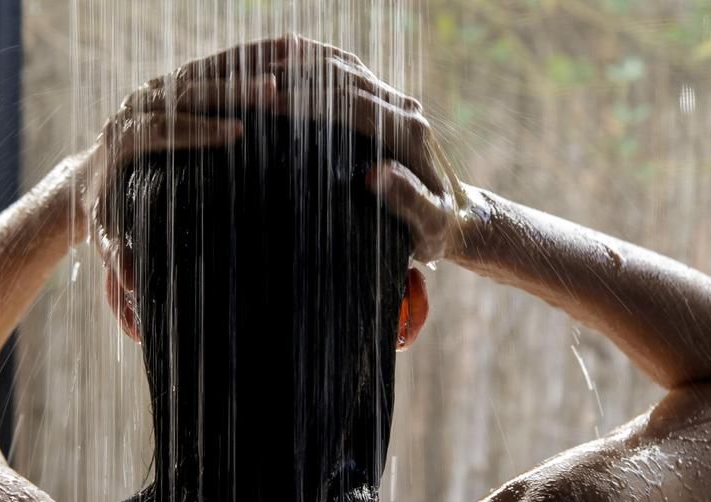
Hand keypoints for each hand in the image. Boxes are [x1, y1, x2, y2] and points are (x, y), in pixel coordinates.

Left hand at [76, 63, 279, 287]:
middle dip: (228, 90)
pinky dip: (239, 63)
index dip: (198, 128)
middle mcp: (135, 107)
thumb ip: (117, 254)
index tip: (234, 132)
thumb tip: (134, 281)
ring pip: (198, 73)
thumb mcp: (106, 233)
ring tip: (280, 73)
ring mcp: (152, 92)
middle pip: (183, 90)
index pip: (161, 127)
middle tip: (270, 91)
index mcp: (121, 139)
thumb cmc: (103, 209)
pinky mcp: (168, 86)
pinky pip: (206, 69)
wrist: (88, 180)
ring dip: (240, 71)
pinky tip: (274, 59)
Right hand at [231, 34, 475, 261]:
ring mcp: (395, 103)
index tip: (270, 104)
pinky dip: (313, 64)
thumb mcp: (428, 226)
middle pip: (344, 76)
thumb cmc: (440, 229)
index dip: (311, 101)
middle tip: (250, 83)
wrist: (460, 216)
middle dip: (297, 76)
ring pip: (343, 66)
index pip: (353, 104)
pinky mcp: (385, 105)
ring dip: (302, 63)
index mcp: (410, 134)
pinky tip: (281, 65)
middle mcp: (404, 109)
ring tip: (256, 69)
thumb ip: (408, 202)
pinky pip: (345, 74)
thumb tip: (377, 175)